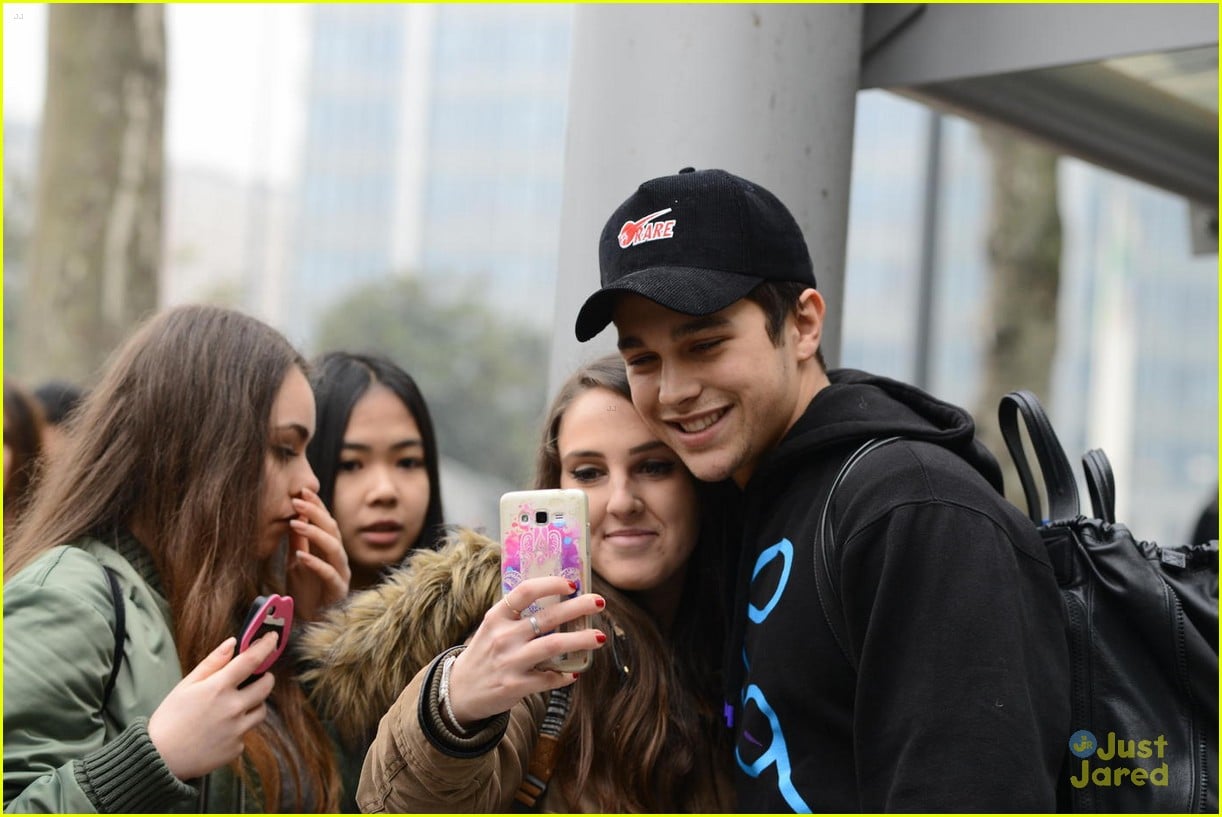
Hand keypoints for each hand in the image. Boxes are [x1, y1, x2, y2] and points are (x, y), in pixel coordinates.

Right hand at [147, 633, 278, 780]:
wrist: (159, 759)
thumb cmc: (170, 718)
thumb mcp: (186, 685)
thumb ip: (212, 663)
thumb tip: (232, 642)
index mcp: (218, 688)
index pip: (252, 660)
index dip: (265, 646)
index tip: (272, 638)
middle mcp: (232, 708)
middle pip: (266, 686)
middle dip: (265, 678)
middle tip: (255, 678)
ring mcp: (237, 730)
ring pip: (261, 710)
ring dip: (254, 704)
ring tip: (232, 707)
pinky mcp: (237, 749)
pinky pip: (246, 733)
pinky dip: (238, 729)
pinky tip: (219, 731)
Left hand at [286, 486, 349, 620]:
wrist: (310, 624)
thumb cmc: (306, 593)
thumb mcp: (296, 563)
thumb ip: (298, 542)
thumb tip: (293, 516)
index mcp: (329, 550)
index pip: (326, 521)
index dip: (316, 505)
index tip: (302, 490)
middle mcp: (338, 559)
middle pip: (332, 529)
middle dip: (315, 512)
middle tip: (297, 500)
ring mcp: (340, 574)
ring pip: (334, 547)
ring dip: (314, 533)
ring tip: (294, 523)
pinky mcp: (337, 591)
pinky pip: (329, 573)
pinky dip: (315, 563)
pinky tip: (300, 555)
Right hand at [446, 576, 606, 724]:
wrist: (458, 692)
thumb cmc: (484, 654)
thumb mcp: (492, 628)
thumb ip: (517, 615)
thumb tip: (558, 599)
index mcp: (497, 617)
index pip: (526, 591)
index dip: (552, 584)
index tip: (572, 583)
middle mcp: (503, 636)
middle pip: (548, 616)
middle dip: (578, 607)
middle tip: (599, 602)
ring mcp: (510, 662)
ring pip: (554, 645)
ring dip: (581, 640)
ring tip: (600, 637)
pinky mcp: (515, 686)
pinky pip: (549, 678)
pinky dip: (565, 675)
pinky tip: (575, 672)